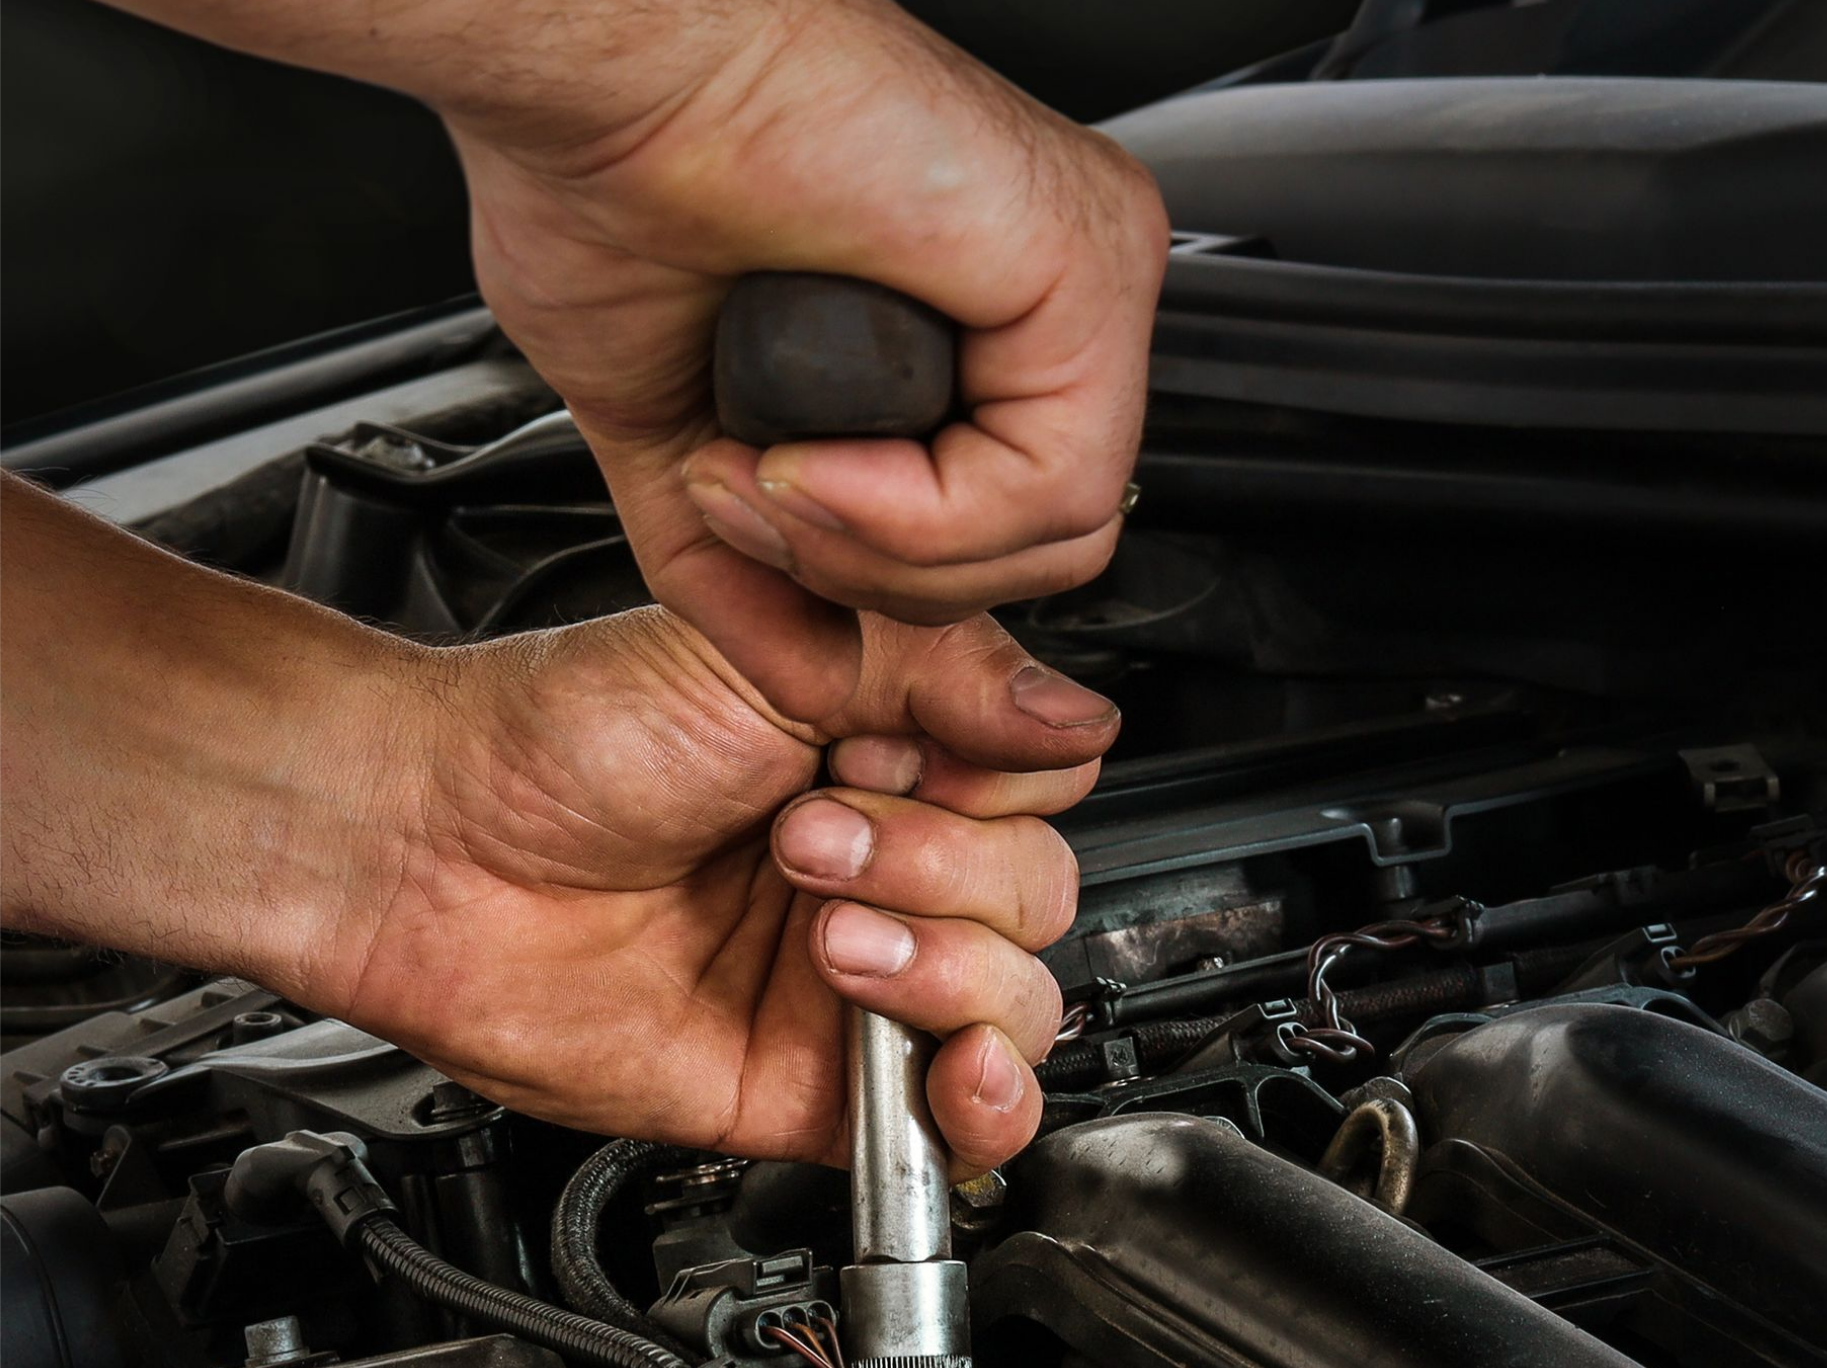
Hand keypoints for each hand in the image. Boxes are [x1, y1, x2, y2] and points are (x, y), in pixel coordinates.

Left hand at [323, 606, 1114, 1168]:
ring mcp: (852, 984)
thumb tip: (1078, 718)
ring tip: (831, 936)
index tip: (899, 756)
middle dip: (946, 870)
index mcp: (882, 758)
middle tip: (814, 839)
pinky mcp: (815, 1090)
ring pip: (1015, 1008)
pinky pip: (953, 1126)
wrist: (441, 853)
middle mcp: (880, 869)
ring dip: (949, 971)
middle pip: (1036, 901)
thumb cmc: (559, 740)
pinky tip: (951, 1065)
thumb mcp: (775, 653)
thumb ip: (943, 675)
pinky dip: (984, 1104)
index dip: (990, 785)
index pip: (1035, 790)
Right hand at [431, 0, 1169, 717]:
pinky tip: (813, 457)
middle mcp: (1051, 292)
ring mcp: (1084, 270)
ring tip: (767, 472)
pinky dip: (914, 516)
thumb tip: (816, 686)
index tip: (742, 515)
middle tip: (751, 502)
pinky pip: (1044, 487)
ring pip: (1053, 539)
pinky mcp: (1086, 262)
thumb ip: (758, 579)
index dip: (871, 575)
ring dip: (880, 552)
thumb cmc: (611, 185)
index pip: (1002, 535)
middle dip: (880, 581)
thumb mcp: (684, 450)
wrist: (588, 69)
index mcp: (982, 322)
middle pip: (1042, 554)